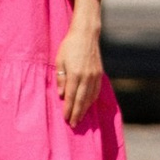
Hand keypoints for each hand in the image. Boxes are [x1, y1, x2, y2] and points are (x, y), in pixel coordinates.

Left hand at [54, 0, 105, 125]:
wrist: (86, 35)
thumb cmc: (69, 46)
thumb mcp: (60, 60)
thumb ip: (60, 78)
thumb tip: (61, 95)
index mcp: (75, 74)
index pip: (71, 96)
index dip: (68, 109)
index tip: (66, 118)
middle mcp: (86, 77)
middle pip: (81, 100)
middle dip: (77, 113)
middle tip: (73, 124)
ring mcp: (95, 76)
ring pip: (90, 97)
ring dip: (85, 109)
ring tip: (80, 118)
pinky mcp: (100, 74)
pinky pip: (96, 91)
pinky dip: (92, 100)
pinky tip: (88, 105)